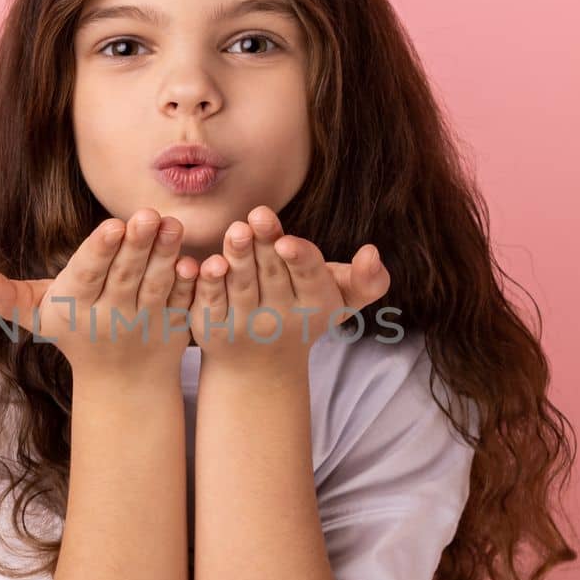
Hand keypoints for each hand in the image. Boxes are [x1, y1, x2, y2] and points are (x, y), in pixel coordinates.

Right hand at [0, 209, 199, 380]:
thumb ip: (7, 295)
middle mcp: (110, 318)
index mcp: (76, 307)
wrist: (123, 383)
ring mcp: (145, 324)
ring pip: (157, 287)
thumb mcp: (38, 317)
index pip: (87, 276)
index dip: (99, 251)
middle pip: (124, 277)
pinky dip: (192, 285)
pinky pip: (185, 304)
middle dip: (136, 245)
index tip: (112, 224)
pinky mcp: (175, 328)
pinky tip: (200, 261)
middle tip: (148, 214)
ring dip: (166, 256)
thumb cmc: (74, 330)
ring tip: (174, 225)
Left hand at [188, 204, 389, 368]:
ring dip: (238, 258)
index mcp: (314, 306)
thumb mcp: (342, 299)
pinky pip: (210, 304)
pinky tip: (206, 263)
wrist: (261, 363)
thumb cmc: (307, 312)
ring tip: (236, 230)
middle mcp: (281, 320)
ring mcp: (246, 327)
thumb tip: (373, 252)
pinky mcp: (214, 330)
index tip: (288, 241)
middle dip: (265, 246)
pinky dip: (207, 284)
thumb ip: (367, 280)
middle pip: (273, 276)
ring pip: (242, 288)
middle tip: (258, 216)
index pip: (310, 279)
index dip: (299, 259)